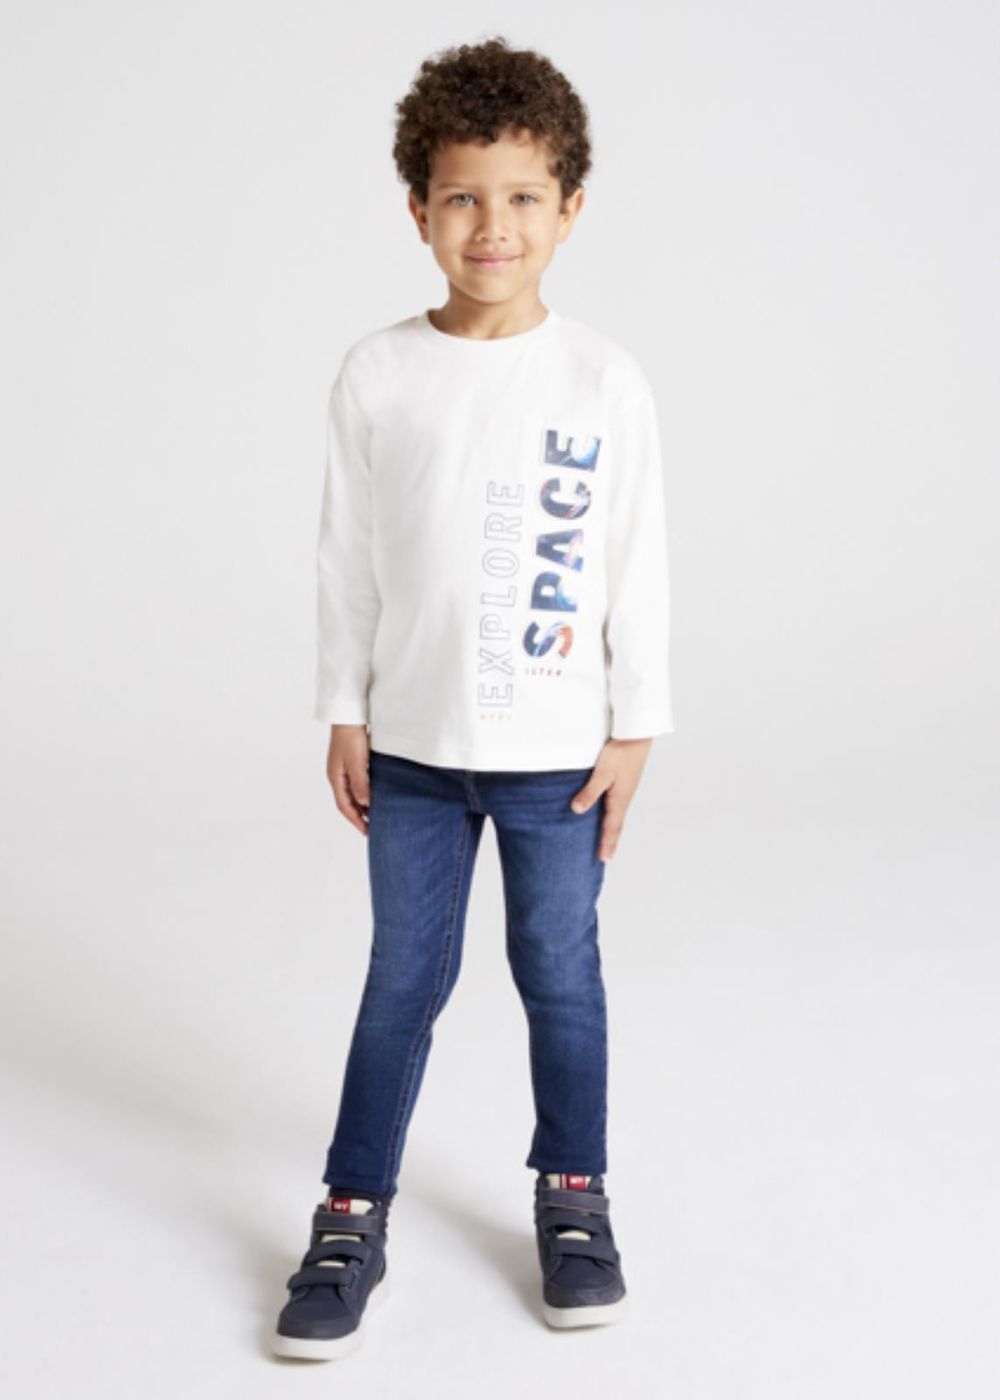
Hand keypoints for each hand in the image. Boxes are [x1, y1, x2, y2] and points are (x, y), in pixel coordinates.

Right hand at [326, 724, 371, 835]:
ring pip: (352, 793)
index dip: (355, 820)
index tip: (367, 832)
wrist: (349, 714)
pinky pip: (356, 783)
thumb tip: (364, 804)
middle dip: (358, 816)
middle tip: (372, 828)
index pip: (344, 806)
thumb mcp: (357, 762)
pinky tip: (374, 793)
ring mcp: (343, 768)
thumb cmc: (351, 736)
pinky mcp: (351, 761)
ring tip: (375, 814)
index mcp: (335, 778)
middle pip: (347, 802)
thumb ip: (360, 784)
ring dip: (362, 805)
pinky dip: (364, 792)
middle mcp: (337, 775)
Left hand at [570, 737, 653, 860]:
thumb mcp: (602, 773)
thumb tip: (578, 810)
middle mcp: (624, 797)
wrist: (637, 734)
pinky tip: (607, 811)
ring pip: (616, 813)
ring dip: (611, 828)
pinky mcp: (624, 780)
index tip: (604, 858)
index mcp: (620, 799)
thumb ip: (590, 792)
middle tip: (606, 856)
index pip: (612, 827)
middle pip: (616, 823)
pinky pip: (617, 803)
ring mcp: (625, 789)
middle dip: (610, 840)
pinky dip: (612, 814)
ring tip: (606, 839)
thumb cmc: (621, 752)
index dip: (607, 843)